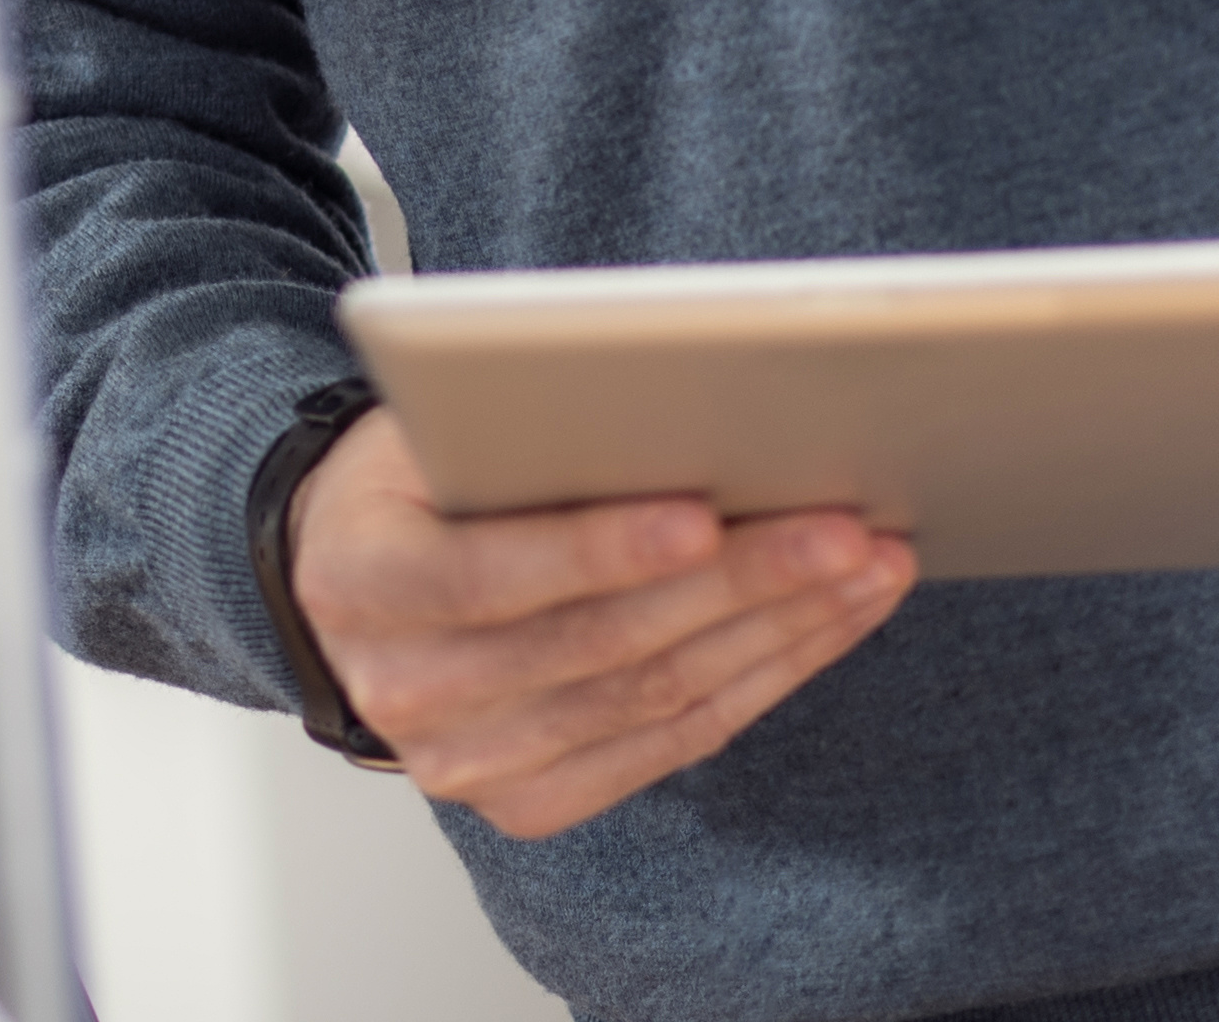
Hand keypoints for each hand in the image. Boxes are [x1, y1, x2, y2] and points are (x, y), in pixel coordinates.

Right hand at [284, 405, 913, 834]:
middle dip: (737, 583)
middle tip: (841, 532)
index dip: (600, 549)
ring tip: (863, 569)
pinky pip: (672, 743)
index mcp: (360, 583)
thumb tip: (670, 419)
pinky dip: (760, 681)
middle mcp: (403, 691)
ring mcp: (466, 762)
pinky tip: (820, 627)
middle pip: (599, 643)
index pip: (489, 576)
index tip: (702, 514)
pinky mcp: (530, 800)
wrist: (354, 578)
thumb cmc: (411, 484)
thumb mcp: (431, 430)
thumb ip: (519, 435)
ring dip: (777, 632)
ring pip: (653, 697)